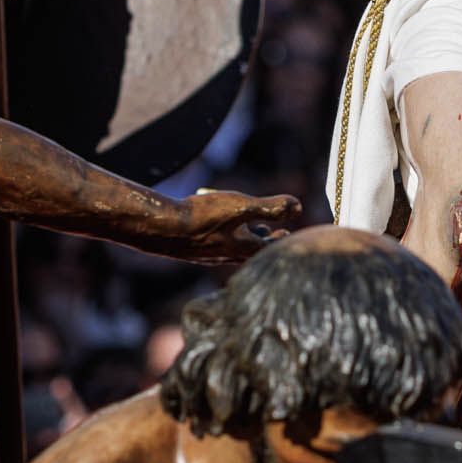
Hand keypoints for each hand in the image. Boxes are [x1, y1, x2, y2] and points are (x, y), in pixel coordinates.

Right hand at [154, 189, 301, 263]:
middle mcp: (228, 255)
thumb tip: (298, 207)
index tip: (291, 234)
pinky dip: (227, 236)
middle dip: (268, 241)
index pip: (270, 248)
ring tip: (255, 228)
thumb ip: (270, 207)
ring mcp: (210, 254)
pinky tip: (218, 227)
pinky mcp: (194, 249)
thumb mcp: (240, 206)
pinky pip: (217, 244)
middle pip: (254, 250)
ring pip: (235, 248)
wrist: (163, 230)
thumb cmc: (203, 218)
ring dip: (248, 238)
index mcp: (243, 248)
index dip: (283, 241)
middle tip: (281, 234)